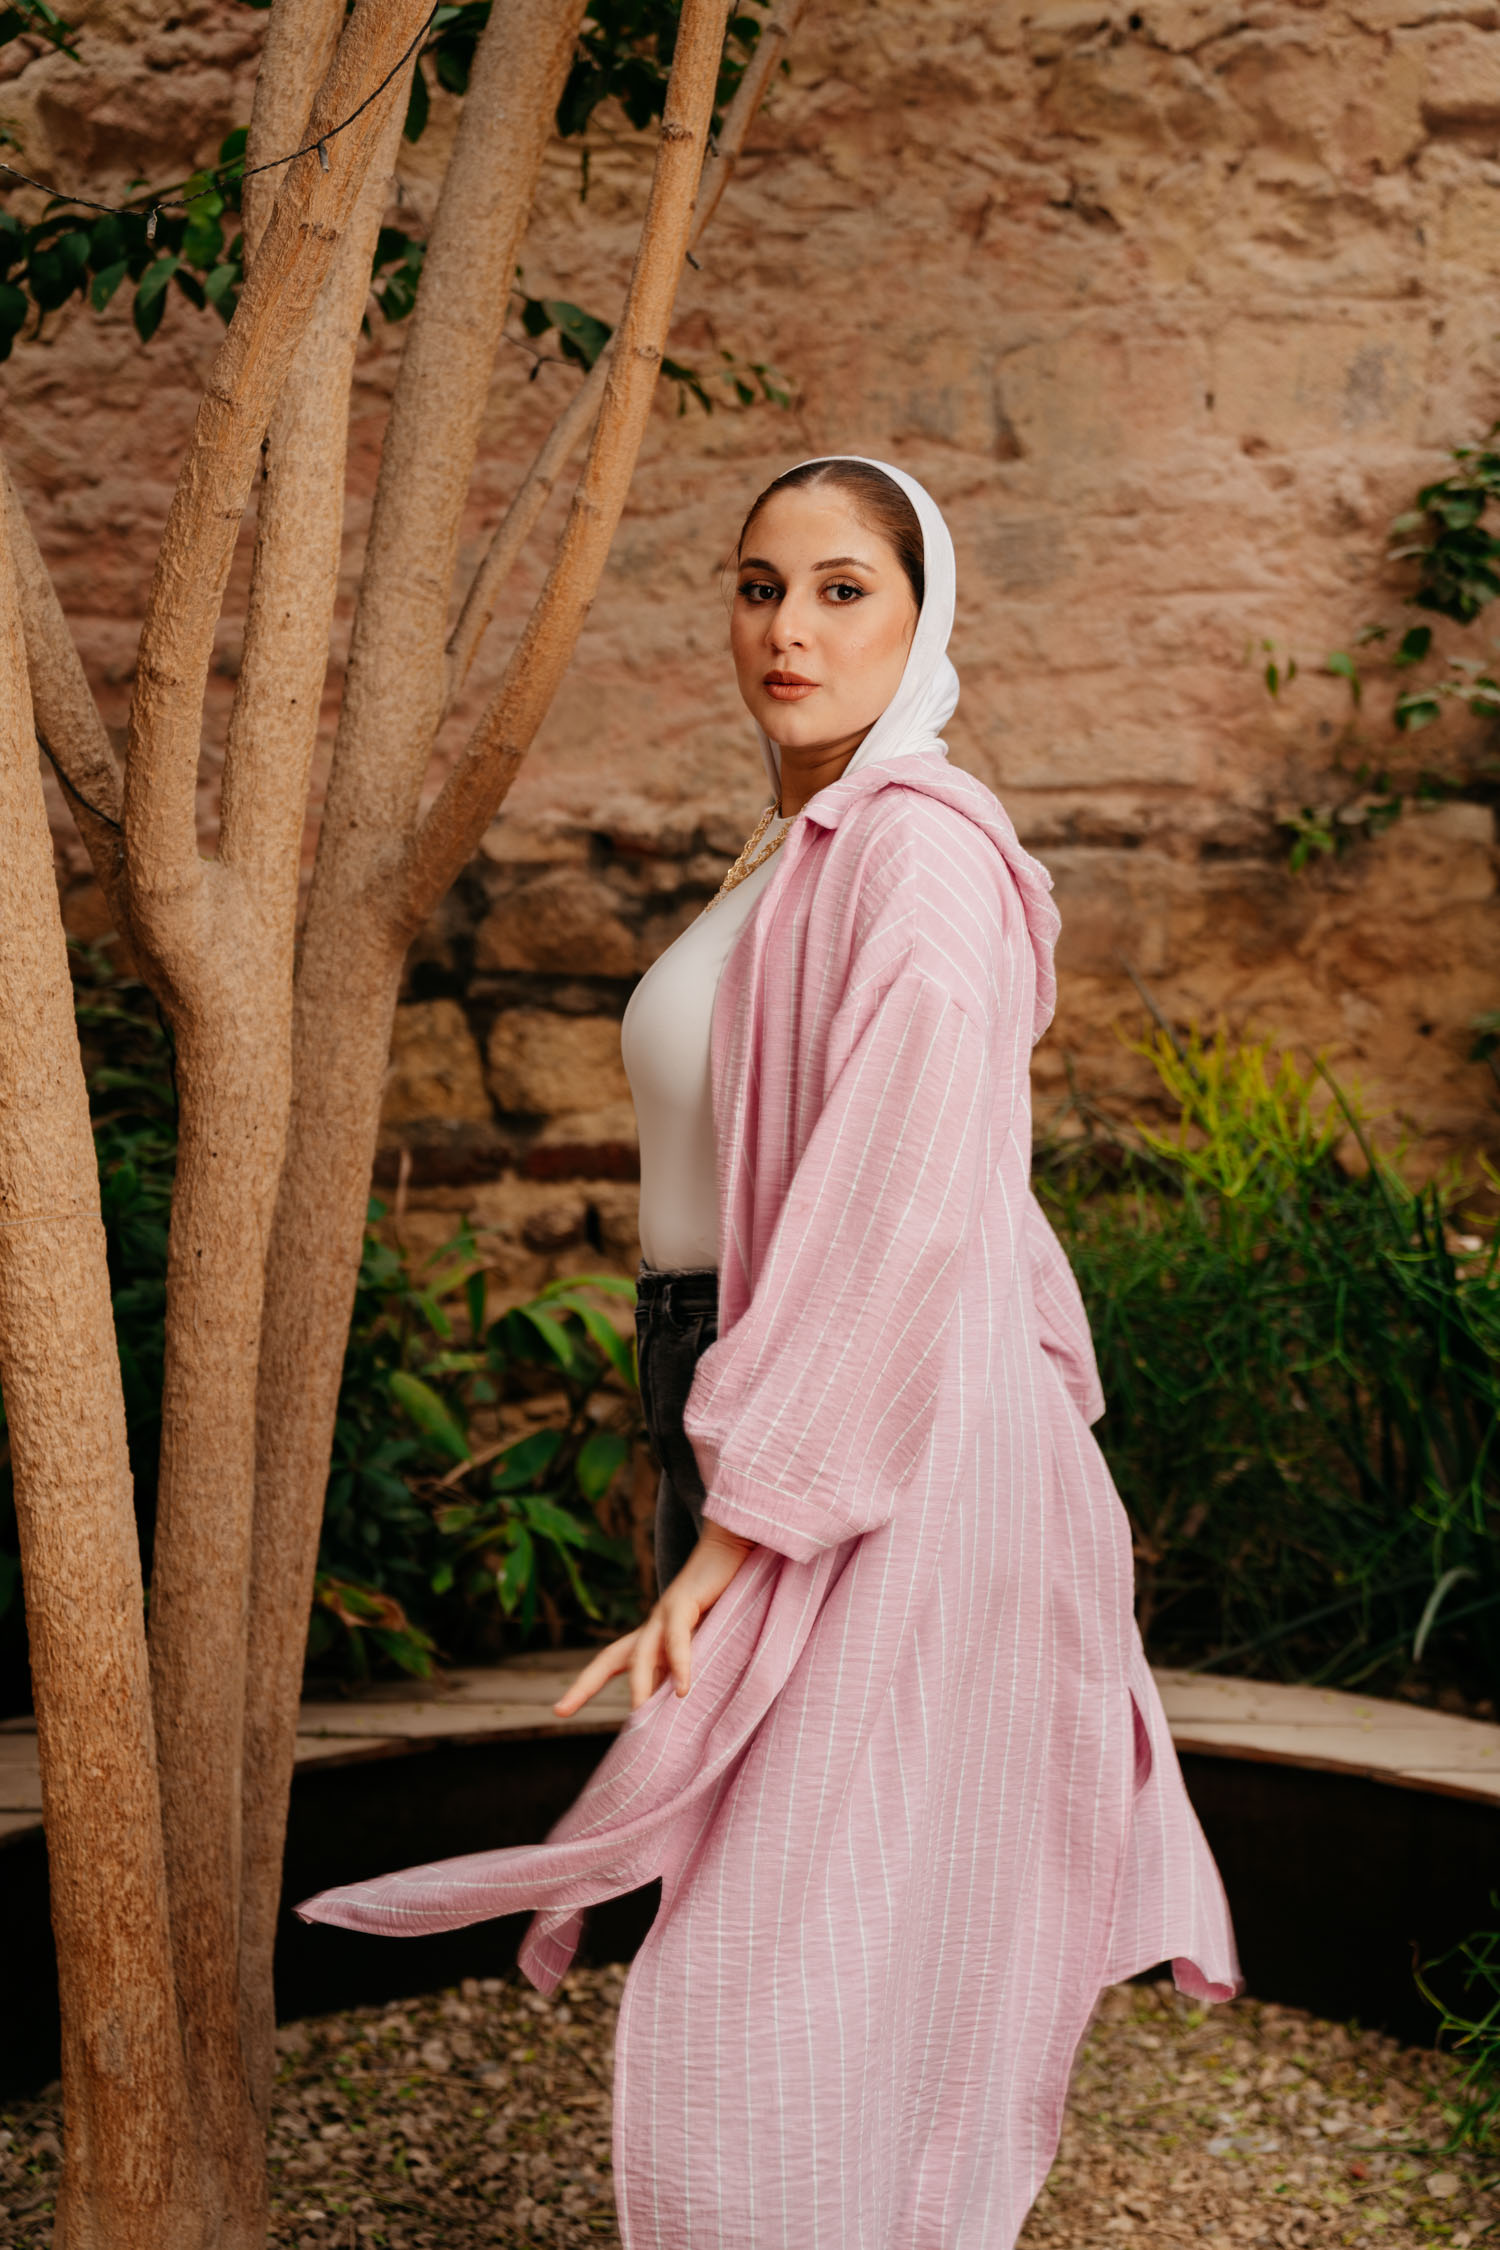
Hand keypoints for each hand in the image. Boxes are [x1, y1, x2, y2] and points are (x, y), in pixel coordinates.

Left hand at [553, 1519, 754, 1716]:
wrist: (730, 1548)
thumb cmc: (720, 1595)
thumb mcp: (702, 1639)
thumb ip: (688, 1664)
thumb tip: (681, 1703)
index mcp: (652, 1635)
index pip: (611, 1663)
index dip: (585, 1685)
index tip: (559, 1710)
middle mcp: (651, 1625)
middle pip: (610, 1658)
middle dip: (584, 1684)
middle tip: (559, 1711)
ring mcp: (665, 1613)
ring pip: (641, 1653)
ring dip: (639, 1685)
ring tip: (638, 1714)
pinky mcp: (685, 1602)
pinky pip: (677, 1638)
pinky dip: (680, 1663)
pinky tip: (684, 1690)